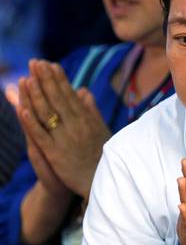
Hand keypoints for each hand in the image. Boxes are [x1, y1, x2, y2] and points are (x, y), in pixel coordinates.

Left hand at [17, 60, 110, 197]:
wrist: (103, 182)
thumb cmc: (104, 156)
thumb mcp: (102, 130)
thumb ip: (91, 110)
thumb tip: (83, 90)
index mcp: (87, 119)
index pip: (70, 94)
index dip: (58, 78)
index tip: (49, 64)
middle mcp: (76, 126)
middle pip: (58, 98)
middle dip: (45, 79)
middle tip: (34, 62)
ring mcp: (65, 139)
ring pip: (48, 113)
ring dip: (36, 95)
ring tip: (26, 78)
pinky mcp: (56, 154)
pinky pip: (41, 135)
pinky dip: (31, 122)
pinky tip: (22, 109)